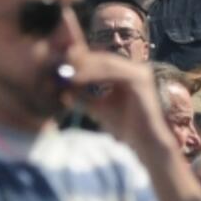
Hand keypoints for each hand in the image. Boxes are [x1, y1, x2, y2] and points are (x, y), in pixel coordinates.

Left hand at [62, 50, 176, 153]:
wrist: (145, 142)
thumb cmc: (124, 126)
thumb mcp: (96, 107)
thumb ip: (82, 96)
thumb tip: (60, 88)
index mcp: (126, 73)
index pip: (99, 61)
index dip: (78, 62)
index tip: (55, 64)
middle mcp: (135, 69)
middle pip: (102, 58)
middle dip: (79, 60)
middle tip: (56, 63)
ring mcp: (139, 73)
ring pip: (105, 63)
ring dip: (83, 66)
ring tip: (62, 71)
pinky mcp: (140, 80)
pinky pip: (112, 72)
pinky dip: (92, 74)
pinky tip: (75, 79)